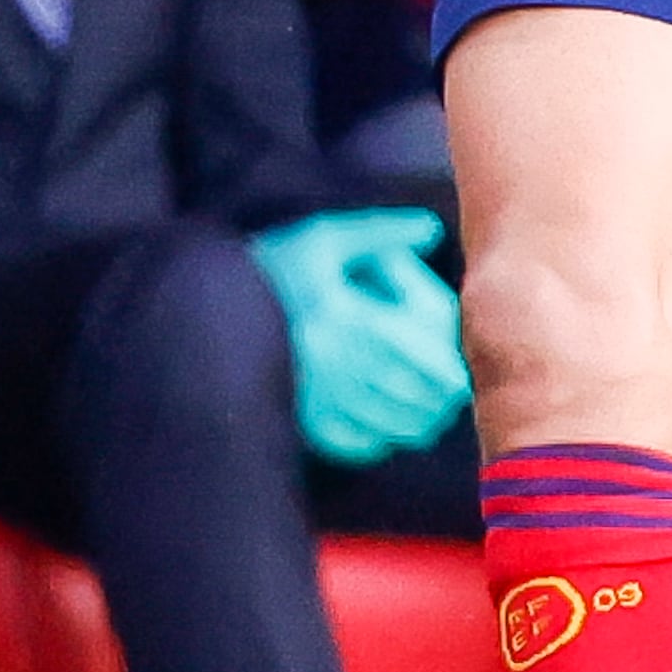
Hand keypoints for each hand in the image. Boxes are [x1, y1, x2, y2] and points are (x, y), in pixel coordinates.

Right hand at [248, 205, 473, 467]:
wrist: (208, 307)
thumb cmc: (275, 267)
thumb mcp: (324, 239)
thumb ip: (380, 233)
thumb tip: (430, 228)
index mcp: (349, 318)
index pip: (420, 358)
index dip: (450, 372)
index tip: (463, 372)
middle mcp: (336, 362)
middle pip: (410, 396)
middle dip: (440, 401)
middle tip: (454, 396)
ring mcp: (316, 395)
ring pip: (386, 425)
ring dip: (416, 424)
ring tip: (431, 418)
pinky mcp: (297, 418)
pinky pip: (350, 443)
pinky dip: (375, 442)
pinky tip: (384, 432)